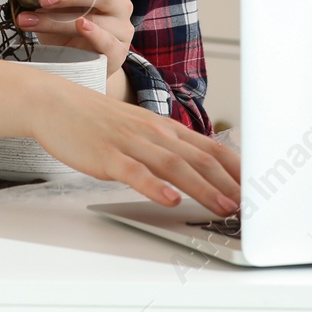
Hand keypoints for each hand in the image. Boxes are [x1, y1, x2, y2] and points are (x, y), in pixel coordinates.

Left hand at [14, 0, 133, 74]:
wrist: (79, 64)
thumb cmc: (66, 27)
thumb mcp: (51, 5)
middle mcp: (119, 4)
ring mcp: (121, 29)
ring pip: (96, 19)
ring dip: (61, 19)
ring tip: (33, 19)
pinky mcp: (117, 52)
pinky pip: (107, 41)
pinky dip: (93, 33)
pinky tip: (80, 26)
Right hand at [24, 75, 242, 216]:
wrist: (54, 103)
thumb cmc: (95, 120)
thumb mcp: (137, 130)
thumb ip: (164, 148)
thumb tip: (194, 170)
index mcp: (163, 128)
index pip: (211, 148)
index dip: (237, 170)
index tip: (257, 191)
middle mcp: (153, 133)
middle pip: (200, 158)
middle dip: (229, 184)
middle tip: (251, 207)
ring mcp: (130, 143)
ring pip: (174, 166)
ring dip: (203, 189)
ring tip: (224, 208)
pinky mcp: (107, 155)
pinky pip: (135, 172)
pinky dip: (154, 187)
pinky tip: (170, 200)